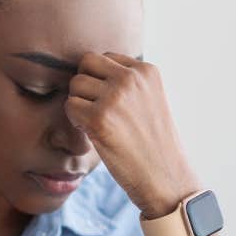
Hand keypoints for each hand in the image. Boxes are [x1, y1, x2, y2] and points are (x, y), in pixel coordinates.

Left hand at [64, 52, 201, 218]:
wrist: (165, 178)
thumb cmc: (154, 144)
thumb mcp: (149, 100)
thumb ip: (127, 83)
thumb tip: (88, 72)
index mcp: (146, 70)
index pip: (105, 57)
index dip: (100, 80)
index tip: (111, 103)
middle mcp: (130, 78)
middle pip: (86, 63)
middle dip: (85, 85)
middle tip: (96, 110)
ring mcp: (115, 97)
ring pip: (75, 85)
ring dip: (79, 104)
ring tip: (98, 124)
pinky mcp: (99, 118)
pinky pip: (69, 106)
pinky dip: (76, 122)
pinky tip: (93, 134)